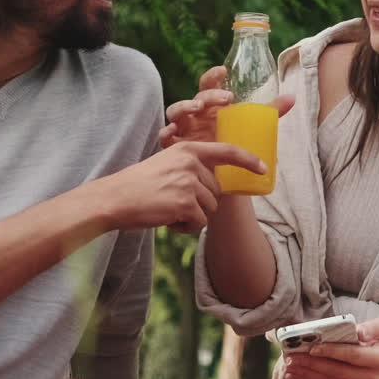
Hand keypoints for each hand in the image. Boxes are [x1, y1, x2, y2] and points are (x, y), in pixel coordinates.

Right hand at [105, 140, 267, 233]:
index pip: (227, 151)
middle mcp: (191, 163)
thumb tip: (215, 186)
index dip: (248, 160)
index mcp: (188, 150)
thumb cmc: (139, 185)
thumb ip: (190, 168)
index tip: (263, 169)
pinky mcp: (185, 203)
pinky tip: (167, 220)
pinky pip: (199, 222)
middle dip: (200, 203)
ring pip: (209, 209)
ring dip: (192, 216)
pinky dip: (185, 227)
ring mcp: (189, 183)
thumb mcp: (167, 165)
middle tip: (173, 202)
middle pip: (217, 191)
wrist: (115, 198)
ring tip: (167, 210)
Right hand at [160, 66, 294, 146]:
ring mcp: (182, 129)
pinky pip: (165, 137)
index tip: (224, 70)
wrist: (211, 179)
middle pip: (196, 97)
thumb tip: (293, 97)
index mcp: (211, 108)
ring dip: (184, 107)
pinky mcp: (173, 146)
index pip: (208, 86)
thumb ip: (268, 113)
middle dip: (208, 94)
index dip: (213, 77)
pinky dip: (166, 133)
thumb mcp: (247, 129)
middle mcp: (195, 116)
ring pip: (175, 112)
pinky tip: (172, 133)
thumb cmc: (226, 148)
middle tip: (225, 98)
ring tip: (196, 108)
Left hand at [282, 314, 378, 378]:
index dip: (331, 352)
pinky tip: (297, 376)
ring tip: (288, 367)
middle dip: (311, 365)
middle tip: (290, 357)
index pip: (352, 355)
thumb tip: (359, 331)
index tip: (312, 348)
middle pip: (337, 371)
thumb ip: (376, 327)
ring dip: (308, 375)